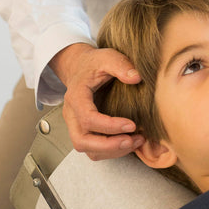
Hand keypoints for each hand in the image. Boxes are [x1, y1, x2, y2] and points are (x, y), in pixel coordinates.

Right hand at [49, 42, 143, 160]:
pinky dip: (111, 150)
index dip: (109, 126)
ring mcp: (75, 125)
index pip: (87, 118)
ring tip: (137, 141)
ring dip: (112, 151)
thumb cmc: (94, 63)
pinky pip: (93, 149)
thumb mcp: (107, 57)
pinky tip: (130, 142)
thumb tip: (137, 78)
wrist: (80, 67)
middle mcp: (71, 114)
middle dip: (109, 146)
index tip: (132, 125)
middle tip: (133, 140)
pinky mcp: (83, 131)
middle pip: (81, 141)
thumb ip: (121, 65)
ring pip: (87, 149)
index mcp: (76, 96)